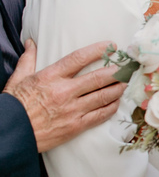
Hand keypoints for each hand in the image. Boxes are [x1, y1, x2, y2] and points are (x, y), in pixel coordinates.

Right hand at [3, 40, 124, 152]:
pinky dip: (111, 107)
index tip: (110, 45)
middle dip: (117, 71)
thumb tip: (31, 42)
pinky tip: (116, 101)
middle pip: (98, 78)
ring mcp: (72, 110)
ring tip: (126, 81)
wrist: (10, 133)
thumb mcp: (18, 79)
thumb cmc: (14, 105)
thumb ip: (28, 59)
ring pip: (104, 96)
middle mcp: (64, 92)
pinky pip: (100, 114)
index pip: (78, 58)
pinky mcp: (76, 126)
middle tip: (128, 66)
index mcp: (50, 77)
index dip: (97, 50)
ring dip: (118, 88)